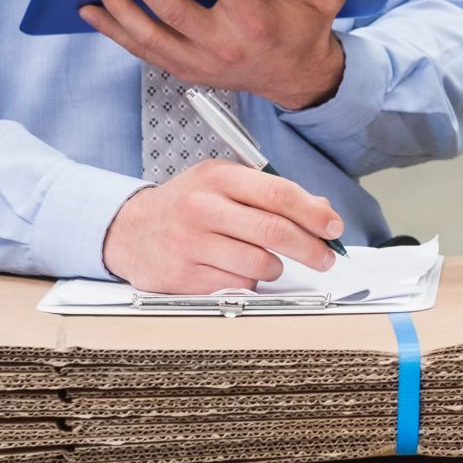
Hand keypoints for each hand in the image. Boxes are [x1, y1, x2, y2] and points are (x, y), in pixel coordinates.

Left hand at [80, 0, 348, 111]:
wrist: (296, 79)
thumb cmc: (305, 30)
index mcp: (256, 21)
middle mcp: (225, 45)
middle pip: (175, 13)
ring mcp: (201, 62)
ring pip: (151, 36)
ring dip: (120, 9)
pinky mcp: (186, 71)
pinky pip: (144, 51)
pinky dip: (116, 32)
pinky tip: (95, 11)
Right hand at [100, 159, 343, 292]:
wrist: (129, 230)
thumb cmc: (187, 205)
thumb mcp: (225, 185)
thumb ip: (271, 194)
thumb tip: (322, 212)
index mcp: (218, 177)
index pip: (278, 194)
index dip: (313, 213)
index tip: (334, 228)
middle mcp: (202, 207)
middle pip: (273, 231)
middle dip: (310, 248)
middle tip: (326, 257)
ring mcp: (190, 243)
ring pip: (259, 264)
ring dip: (276, 268)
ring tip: (271, 263)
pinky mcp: (182, 276)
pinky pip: (236, 285)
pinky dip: (248, 282)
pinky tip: (238, 271)